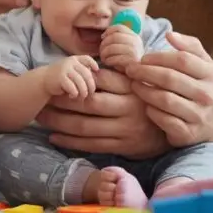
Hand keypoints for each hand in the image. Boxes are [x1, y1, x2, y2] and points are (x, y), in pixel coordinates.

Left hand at [35, 68, 169, 158]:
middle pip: (89, 103)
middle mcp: (129, 108)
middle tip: (42, 98)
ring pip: (86, 126)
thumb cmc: (145, 100)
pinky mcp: (123, 147)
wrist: (171, 131)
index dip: (76, 79)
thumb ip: (117, 73)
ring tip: (41, 117)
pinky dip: (70, 141)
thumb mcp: (138, 81)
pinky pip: (92, 145)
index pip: (100, 79)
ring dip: (59, 122)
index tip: (57, 78)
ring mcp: (126, 129)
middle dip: (61, 101)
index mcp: (132, 86)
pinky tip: (53, 137)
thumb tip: (84, 65)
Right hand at [42, 55, 98, 98]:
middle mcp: (70, 62)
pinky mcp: (60, 78)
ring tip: (81, 97)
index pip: (87, 58)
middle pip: (87, 74)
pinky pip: (73, 88)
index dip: (93, 64)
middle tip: (90, 93)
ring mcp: (65, 69)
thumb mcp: (70, 70)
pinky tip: (72, 96)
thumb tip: (95, 76)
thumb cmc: (60, 77)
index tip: (96, 71)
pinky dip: (75, 94)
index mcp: (74, 59)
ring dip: (83, 92)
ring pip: (81, 82)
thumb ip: (81, 70)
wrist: (43, 80)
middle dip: (90, 86)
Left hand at [100, 25, 143, 68]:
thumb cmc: (126, 60)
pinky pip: (114, 58)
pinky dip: (108, 60)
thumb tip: (103, 35)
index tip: (102, 37)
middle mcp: (136, 43)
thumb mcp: (125, 46)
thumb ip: (118, 38)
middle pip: (114, 37)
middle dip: (104, 44)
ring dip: (104, 53)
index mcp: (134, 37)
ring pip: (112, 47)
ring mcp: (135, 52)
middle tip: (101, 51)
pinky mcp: (131, 62)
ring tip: (103, 57)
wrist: (136, 74)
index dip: (108, 31)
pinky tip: (108, 63)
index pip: (119, 28)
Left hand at [126, 32, 212, 146]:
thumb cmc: (199, 85)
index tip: (142, 58)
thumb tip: (169, 34)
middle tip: (130, 70)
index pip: (182, 60)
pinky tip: (145, 106)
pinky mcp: (188, 133)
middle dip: (145, 72)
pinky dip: (151, 111)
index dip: (158, 57)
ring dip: (145, 91)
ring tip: (134, 85)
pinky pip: (165, 120)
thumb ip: (188, 45)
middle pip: (171, 79)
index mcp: (210, 74)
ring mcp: (199, 115)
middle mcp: (207, 95)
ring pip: (166, 100)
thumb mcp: (201, 63)